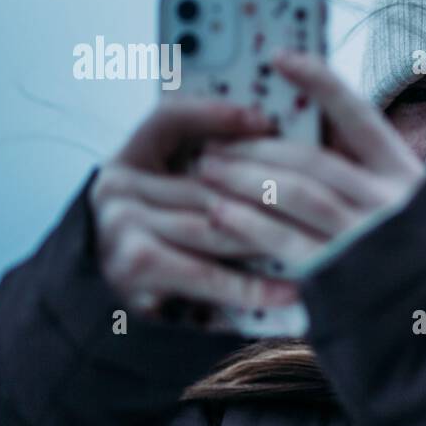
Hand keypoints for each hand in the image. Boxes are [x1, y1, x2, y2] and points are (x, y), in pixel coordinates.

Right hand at [89, 99, 301, 318]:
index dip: (214, 113)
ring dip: (270, 235)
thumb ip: (206, 176)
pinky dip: (250, 286)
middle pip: (208, 181)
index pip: (168, 119)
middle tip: (322, 194)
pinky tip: (289, 291)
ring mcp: (122, 226)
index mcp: (129, 159)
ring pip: (214, 225)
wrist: (103, 312)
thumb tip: (273, 143)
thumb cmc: (157, 249)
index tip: (264, 119)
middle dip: (268, 190)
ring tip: (318, 241)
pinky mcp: (134, 266)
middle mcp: (117, 186)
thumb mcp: (170, 202)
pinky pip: (206, 274)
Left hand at [187, 51, 425, 276]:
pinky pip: (285, 241)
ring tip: (208, 170)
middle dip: (257, 144)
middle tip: (215, 139)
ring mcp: (364, 239)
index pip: (358, 115)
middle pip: (312, 158)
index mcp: (406, 176)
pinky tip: (220, 213)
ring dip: (244, 177)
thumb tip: (311, 132)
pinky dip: (249, 223)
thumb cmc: (416, 258)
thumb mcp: (411, 206)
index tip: (280, 58)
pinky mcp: (341, 276)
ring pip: (295, 194)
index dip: (319, 82)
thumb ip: (369, 173)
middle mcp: (387, 203)